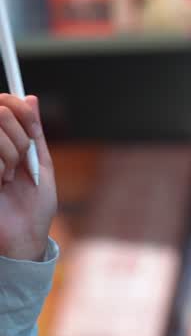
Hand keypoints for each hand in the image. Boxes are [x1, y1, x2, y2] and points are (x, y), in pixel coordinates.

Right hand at [0, 94, 56, 261]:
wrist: (25, 236)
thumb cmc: (35, 206)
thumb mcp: (42, 164)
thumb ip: (35, 132)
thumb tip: (30, 99)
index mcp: (6, 137)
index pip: (4, 102)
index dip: (20, 108)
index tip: (33, 130)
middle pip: (0, 112)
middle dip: (19, 137)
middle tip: (23, 160)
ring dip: (11, 154)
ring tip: (10, 176)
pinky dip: (1, 168)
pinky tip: (0, 185)